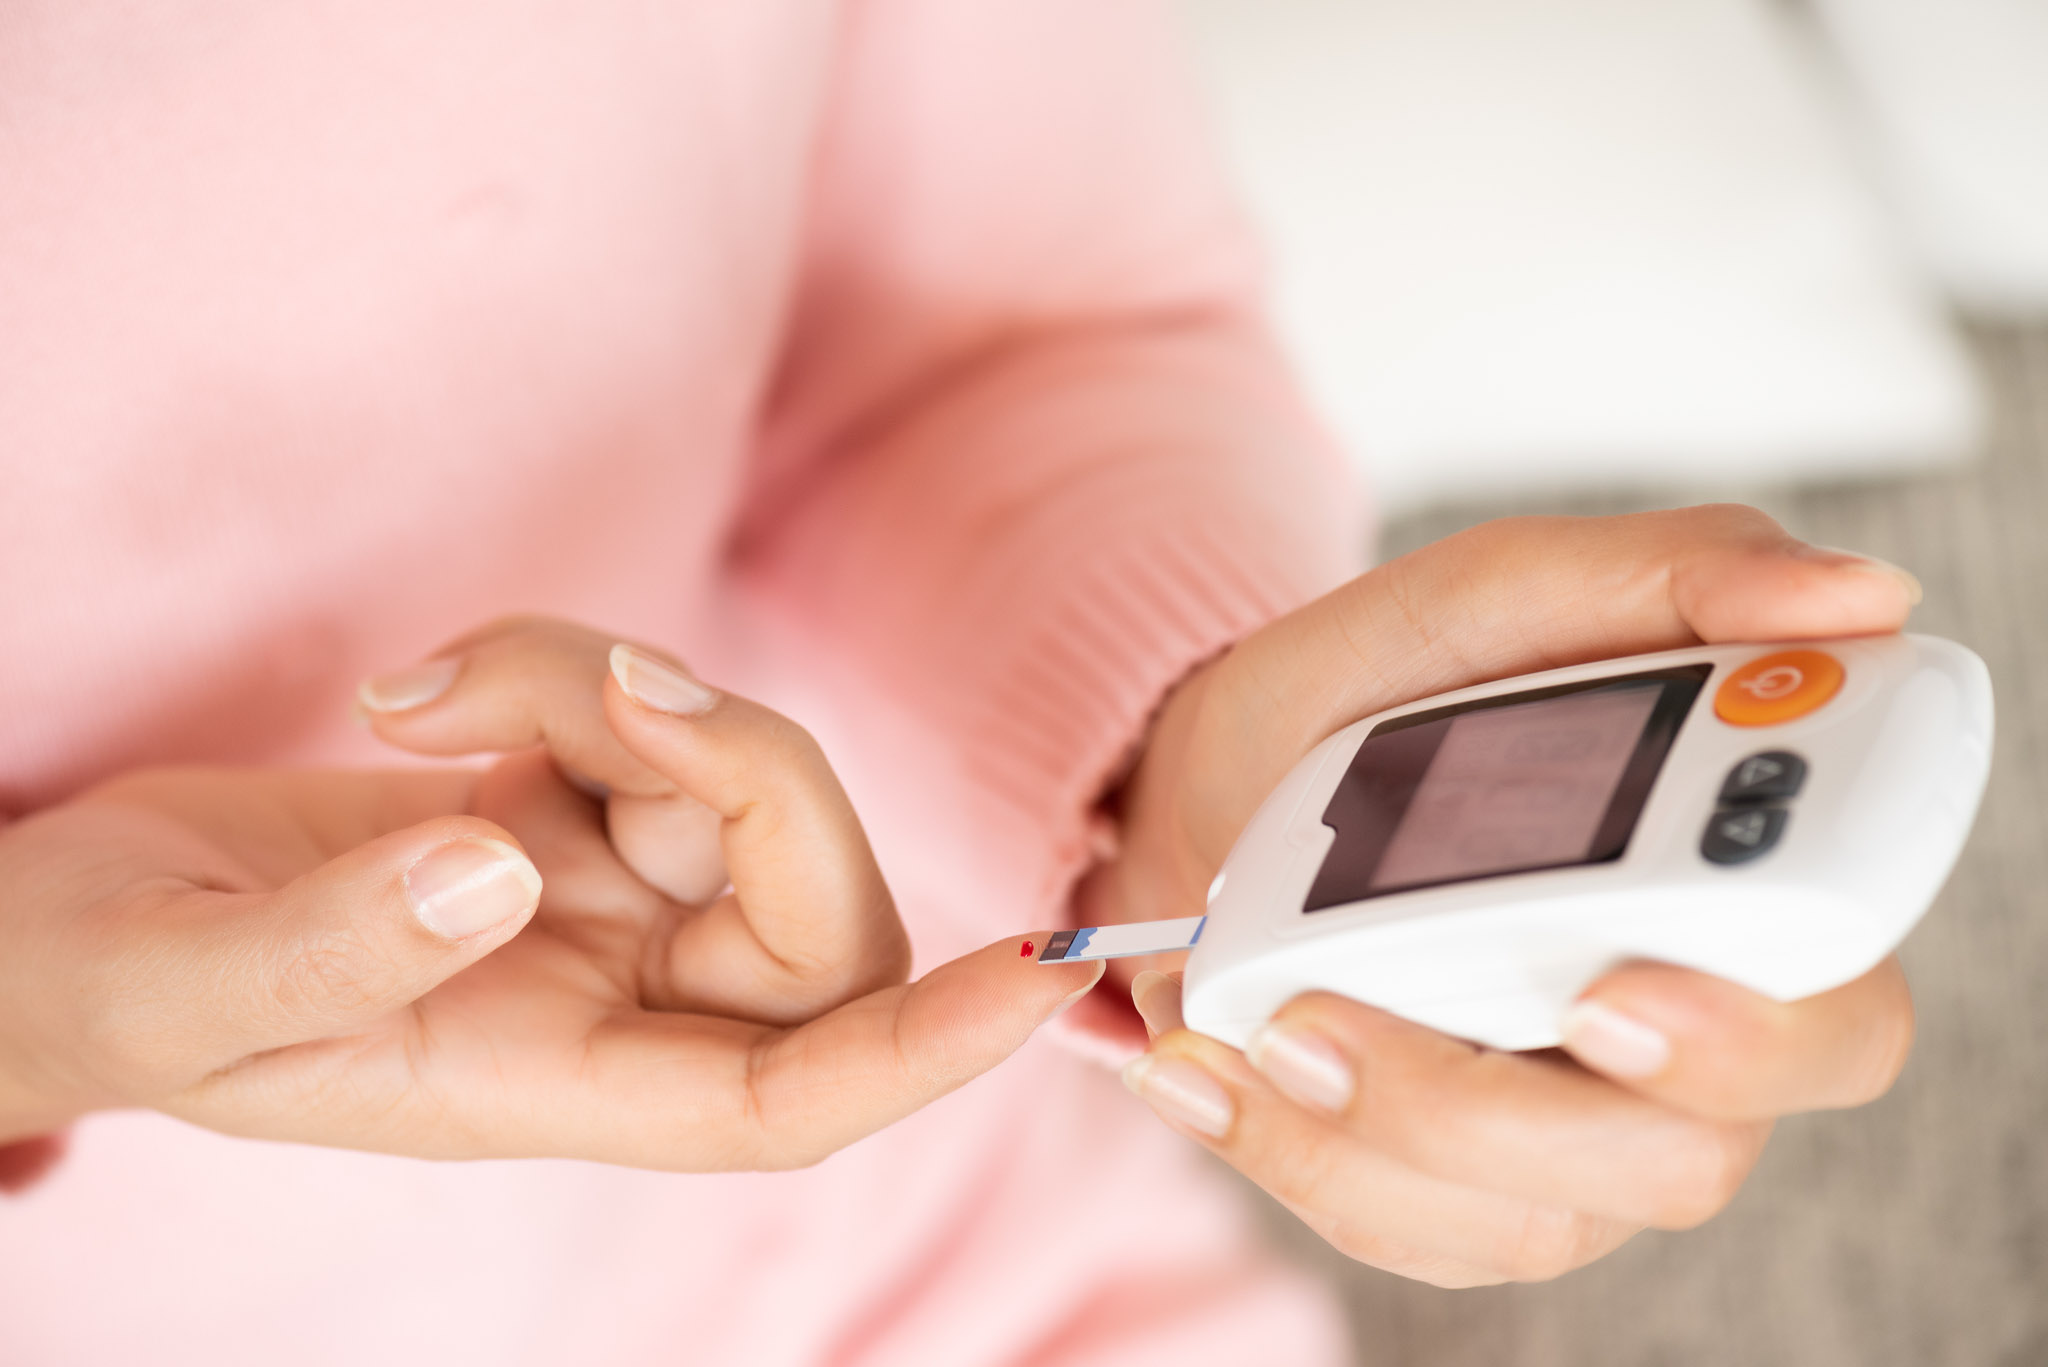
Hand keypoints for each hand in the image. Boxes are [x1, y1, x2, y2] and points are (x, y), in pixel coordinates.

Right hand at [0, 622, 1100, 1165]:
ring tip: (426, 690)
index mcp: (544, 1089)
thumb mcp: (174, 988)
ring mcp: (597, 896)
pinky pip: (646, 715)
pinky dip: (565, 662)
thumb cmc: (93, 989)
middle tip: (597, 689)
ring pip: (730, 781)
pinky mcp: (562, 801)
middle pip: (809, 908)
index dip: (930, 1048)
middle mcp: (607, 1001)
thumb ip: (329, 947)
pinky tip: (426, 690)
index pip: (792, 1099)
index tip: (1047, 966)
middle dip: (744, 772)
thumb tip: (498, 864)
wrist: (61, 921)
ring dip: (615, 688)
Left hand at [1091, 505, 1921, 1283]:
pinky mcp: (1452, 1194)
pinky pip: (1398, 1224)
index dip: (1757, 1033)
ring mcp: (1566, 1141)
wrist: (1218, 784)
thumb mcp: (1500, 596)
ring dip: (1370, 1125)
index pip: (1835, 1018)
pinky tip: (1199, 1061)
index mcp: (1733, 908)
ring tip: (1251, 1018)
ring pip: (1529, 1214)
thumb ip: (1675, 578)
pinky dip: (1290, 1149)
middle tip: (1337, 1015)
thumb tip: (1860, 595)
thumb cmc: (1387, 689)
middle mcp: (1677, 1047)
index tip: (1612, 990)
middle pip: (1683, 1157)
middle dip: (1506, 1108)